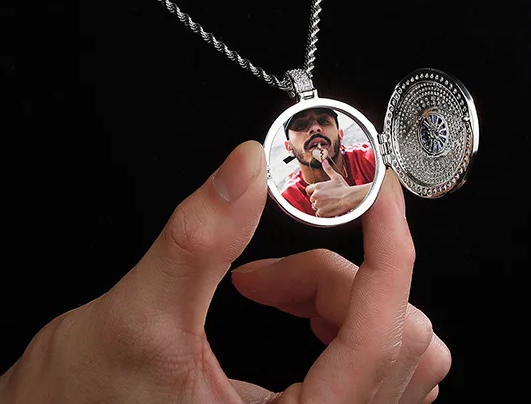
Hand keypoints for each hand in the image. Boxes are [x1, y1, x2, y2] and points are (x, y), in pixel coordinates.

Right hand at [0, 141, 448, 403]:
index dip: (387, 246)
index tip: (375, 190)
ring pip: (390, 346)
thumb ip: (200, 238)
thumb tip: (246, 168)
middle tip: (264, 267)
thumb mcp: (138, 321)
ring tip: (272, 285)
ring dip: (338, 295)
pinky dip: (336, 314)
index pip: (382, 331)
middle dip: (330, 277)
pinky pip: (369, 361)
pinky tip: (285, 301)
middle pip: (392, 333)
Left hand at [306, 157, 370, 216]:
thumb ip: (328, 169)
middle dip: (317, 200)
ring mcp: (318, 204)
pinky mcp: (322, 212)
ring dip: (320, 207)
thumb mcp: (335, 177)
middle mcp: (316, 195)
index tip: (317, 194)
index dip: (312, 192)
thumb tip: (324, 161)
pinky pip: (318, 214)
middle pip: (312, 199)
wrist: (349, 198)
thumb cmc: (343, 187)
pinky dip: (323, 214)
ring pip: (315, 207)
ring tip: (329, 205)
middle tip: (327, 200)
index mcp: (317, 186)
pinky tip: (329, 210)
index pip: (308, 190)